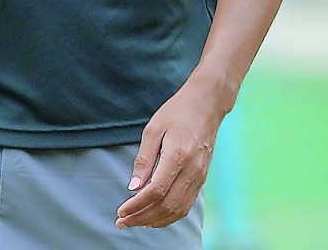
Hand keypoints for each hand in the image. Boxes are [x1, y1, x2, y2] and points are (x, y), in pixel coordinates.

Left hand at [115, 73, 225, 228]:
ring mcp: (200, 176)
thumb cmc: (177, 112)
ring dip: (156, 221)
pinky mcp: (202, 178)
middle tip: (123, 221)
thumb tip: (133, 187)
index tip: (121, 212)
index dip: (137, 205)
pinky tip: (156, 216)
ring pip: (178, 210)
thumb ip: (143, 159)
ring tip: (136, 221)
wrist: (206, 105)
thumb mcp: (153, 129)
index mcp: (178, 156)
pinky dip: (170, 215)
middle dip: (142, 217)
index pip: (156, 191)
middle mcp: (192, 170)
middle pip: (166, 206)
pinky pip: (186, 204)